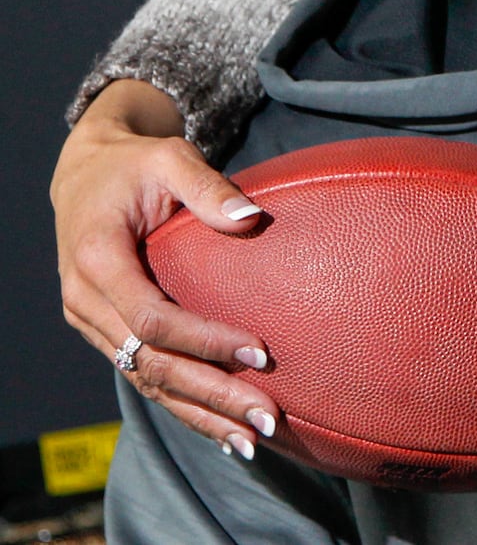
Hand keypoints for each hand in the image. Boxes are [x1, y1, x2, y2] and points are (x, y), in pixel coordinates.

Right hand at [51, 80, 279, 456]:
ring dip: (200, 414)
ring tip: (252, 440)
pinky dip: (183, 405)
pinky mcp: (106, 331)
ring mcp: (92, 323)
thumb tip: (251, 218)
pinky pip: (144, 376)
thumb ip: (207, 187)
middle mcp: (86, 302)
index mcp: (97, 261)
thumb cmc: (136, 162)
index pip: (152, 319)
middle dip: (212, 395)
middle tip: (269, 418)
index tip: (261, 352)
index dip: (205, 340)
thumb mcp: (170, 158)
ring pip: (147, 382)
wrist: (86, 172)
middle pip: (152, 365)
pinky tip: (221, 429)